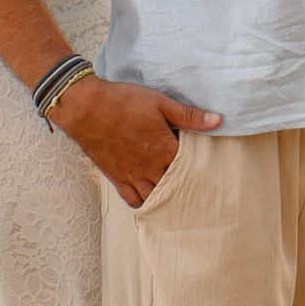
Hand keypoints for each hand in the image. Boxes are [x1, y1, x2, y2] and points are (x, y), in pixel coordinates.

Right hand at [48, 76, 220, 206]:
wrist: (86, 108)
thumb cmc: (123, 102)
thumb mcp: (160, 102)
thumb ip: (189, 116)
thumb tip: (217, 120)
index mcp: (164, 150)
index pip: (190, 168)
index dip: (200, 167)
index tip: (208, 166)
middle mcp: (149, 169)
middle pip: (175, 186)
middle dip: (187, 185)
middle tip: (197, 184)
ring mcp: (132, 176)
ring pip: (156, 197)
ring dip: (168, 196)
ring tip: (178, 194)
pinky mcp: (117, 178)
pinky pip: (134, 200)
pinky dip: (145, 203)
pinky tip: (152, 199)